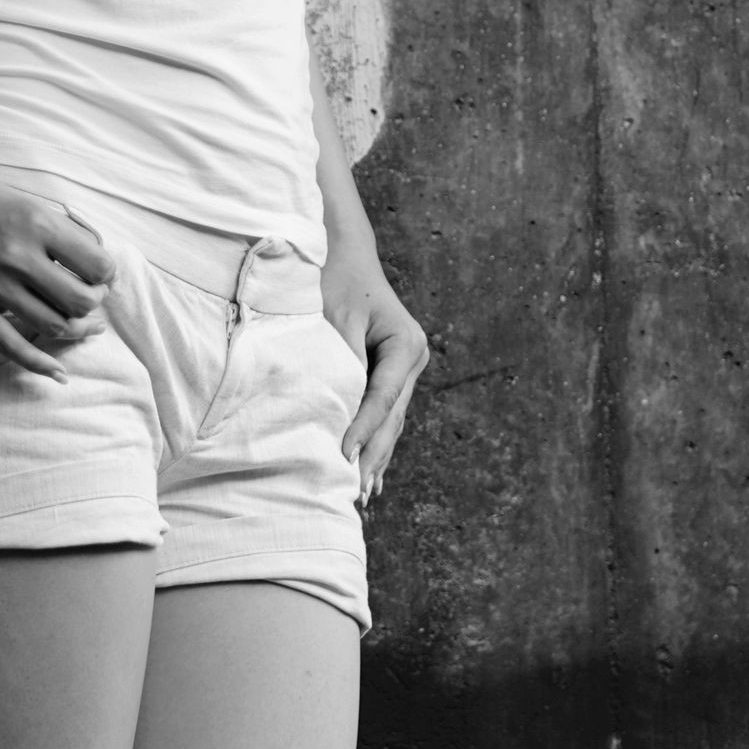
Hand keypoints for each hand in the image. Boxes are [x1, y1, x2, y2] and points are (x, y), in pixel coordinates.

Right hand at [0, 157, 111, 381]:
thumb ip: (55, 228)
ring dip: (76, 330)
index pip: (97, 264)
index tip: (100, 275)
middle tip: (91, 298)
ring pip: (53, 325)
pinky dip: (40, 363)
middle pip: (80, 300)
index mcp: (37, 223)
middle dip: (94, 303)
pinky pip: (12, 345)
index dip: (107, 274)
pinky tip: (58, 372)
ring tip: (82, 324)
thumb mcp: (21, 198)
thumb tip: (90, 257)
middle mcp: (19, 256)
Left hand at [324, 253, 428, 508]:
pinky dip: (374, 441)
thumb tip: (341, 409)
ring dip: (377, 456)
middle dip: (374, 454)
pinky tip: (369, 474)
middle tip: (355, 492)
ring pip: (391, 421)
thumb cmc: (334, 280)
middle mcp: (414, 360)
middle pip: (392, 417)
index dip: (363, 429)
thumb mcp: (336, 317)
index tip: (344, 456)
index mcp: (407, 344)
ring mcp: (407, 370)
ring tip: (362, 494)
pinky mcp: (392, 376)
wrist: (342, 254)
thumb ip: (343, 361)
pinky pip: (384, 415)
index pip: (383, 397)